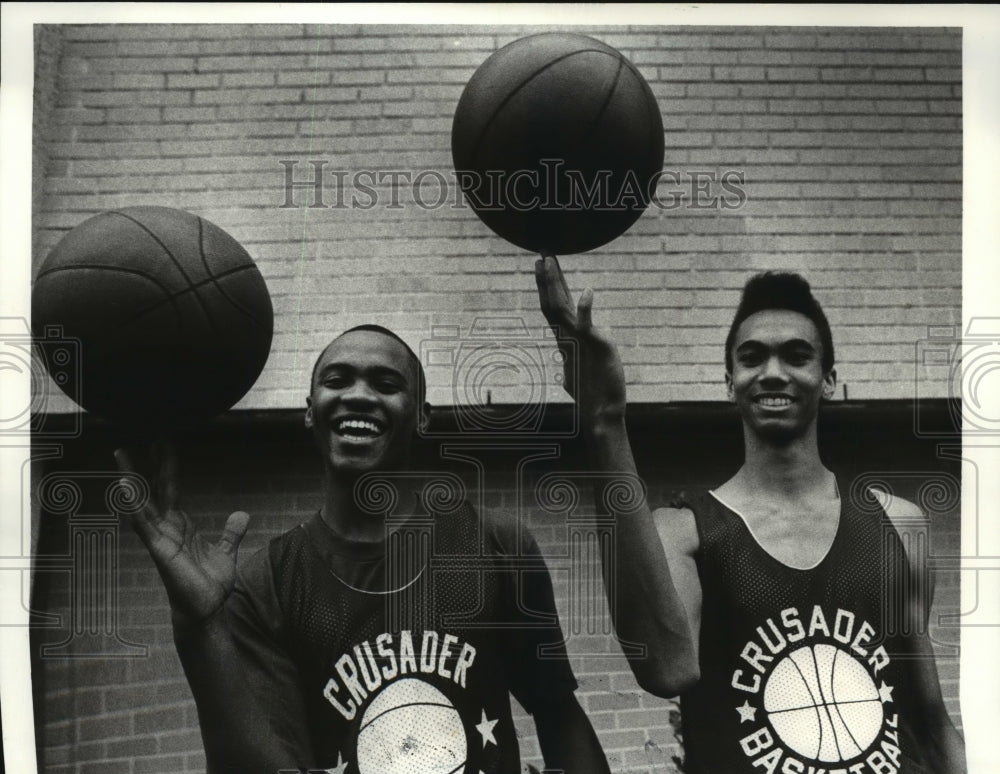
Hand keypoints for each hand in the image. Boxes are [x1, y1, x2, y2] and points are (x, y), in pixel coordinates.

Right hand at [114, 442, 248, 628]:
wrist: (206, 610)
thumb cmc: (209, 585)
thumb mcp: (225, 552)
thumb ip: (231, 533)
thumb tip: (241, 515)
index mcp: (180, 525)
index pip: (170, 489)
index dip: (166, 467)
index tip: (163, 444)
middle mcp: (166, 528)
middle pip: (154, 489)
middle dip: (149, 463)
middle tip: (143, 436)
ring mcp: (160, 537)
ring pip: (142, 502)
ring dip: (131, 479)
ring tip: (121, 455)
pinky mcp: (159, 549)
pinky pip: (143, 524)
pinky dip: (134, 506)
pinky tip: (126, 488)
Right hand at [534, 254, 626, 422]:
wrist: (600, 412)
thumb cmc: (592, 393)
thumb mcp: (576, 372)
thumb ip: (570, 360)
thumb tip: (564, 362)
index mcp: (564, 341)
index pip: (551, 308)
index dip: (546, 287)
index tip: (542, 266)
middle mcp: (567, 338)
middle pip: (551, 303)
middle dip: (545, 279)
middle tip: (541, 254)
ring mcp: (578, 341)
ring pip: (560, 307)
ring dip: (554, 284)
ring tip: (549, 262)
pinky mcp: (595, 345)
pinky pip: (587, 324)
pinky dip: (585, 307)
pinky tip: (587, 291)